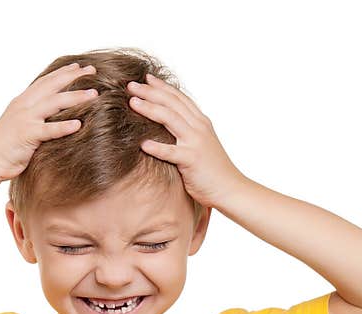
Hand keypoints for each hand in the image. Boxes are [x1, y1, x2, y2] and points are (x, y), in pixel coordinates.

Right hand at [0, 62, 98, 182]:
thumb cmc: (4, 149)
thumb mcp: (19, 125)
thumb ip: (33, 117)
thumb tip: (50, 116)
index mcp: (21, 102)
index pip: (45, 82)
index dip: (61, 73)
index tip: (78, 66)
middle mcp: (23, 105)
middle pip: (52, 86)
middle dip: (73, 76)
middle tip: (92, 69)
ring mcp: (24, 119)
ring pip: (54, 103)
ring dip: (75, 97)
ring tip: (94, 94)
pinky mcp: (26, 135)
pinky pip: (48, 130)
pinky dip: (63, 127)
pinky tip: (79, 124)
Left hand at [127, 73, 247, 208]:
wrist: (230, 188)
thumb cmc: (213, 170)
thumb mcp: (201, 144)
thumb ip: (187, 132)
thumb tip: (168, 125)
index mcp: (200, 122)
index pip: (179, 98)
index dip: (162, 86)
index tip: (145, 78)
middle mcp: (198, 127)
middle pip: (171, 103)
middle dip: (150, 92)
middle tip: (130, 85)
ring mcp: (196, 143)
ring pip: (170, 119)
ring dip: (150, 109)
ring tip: (132, 102)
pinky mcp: (192, 160)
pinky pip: (171, 152)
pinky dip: (156, 147)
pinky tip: (142, 144)